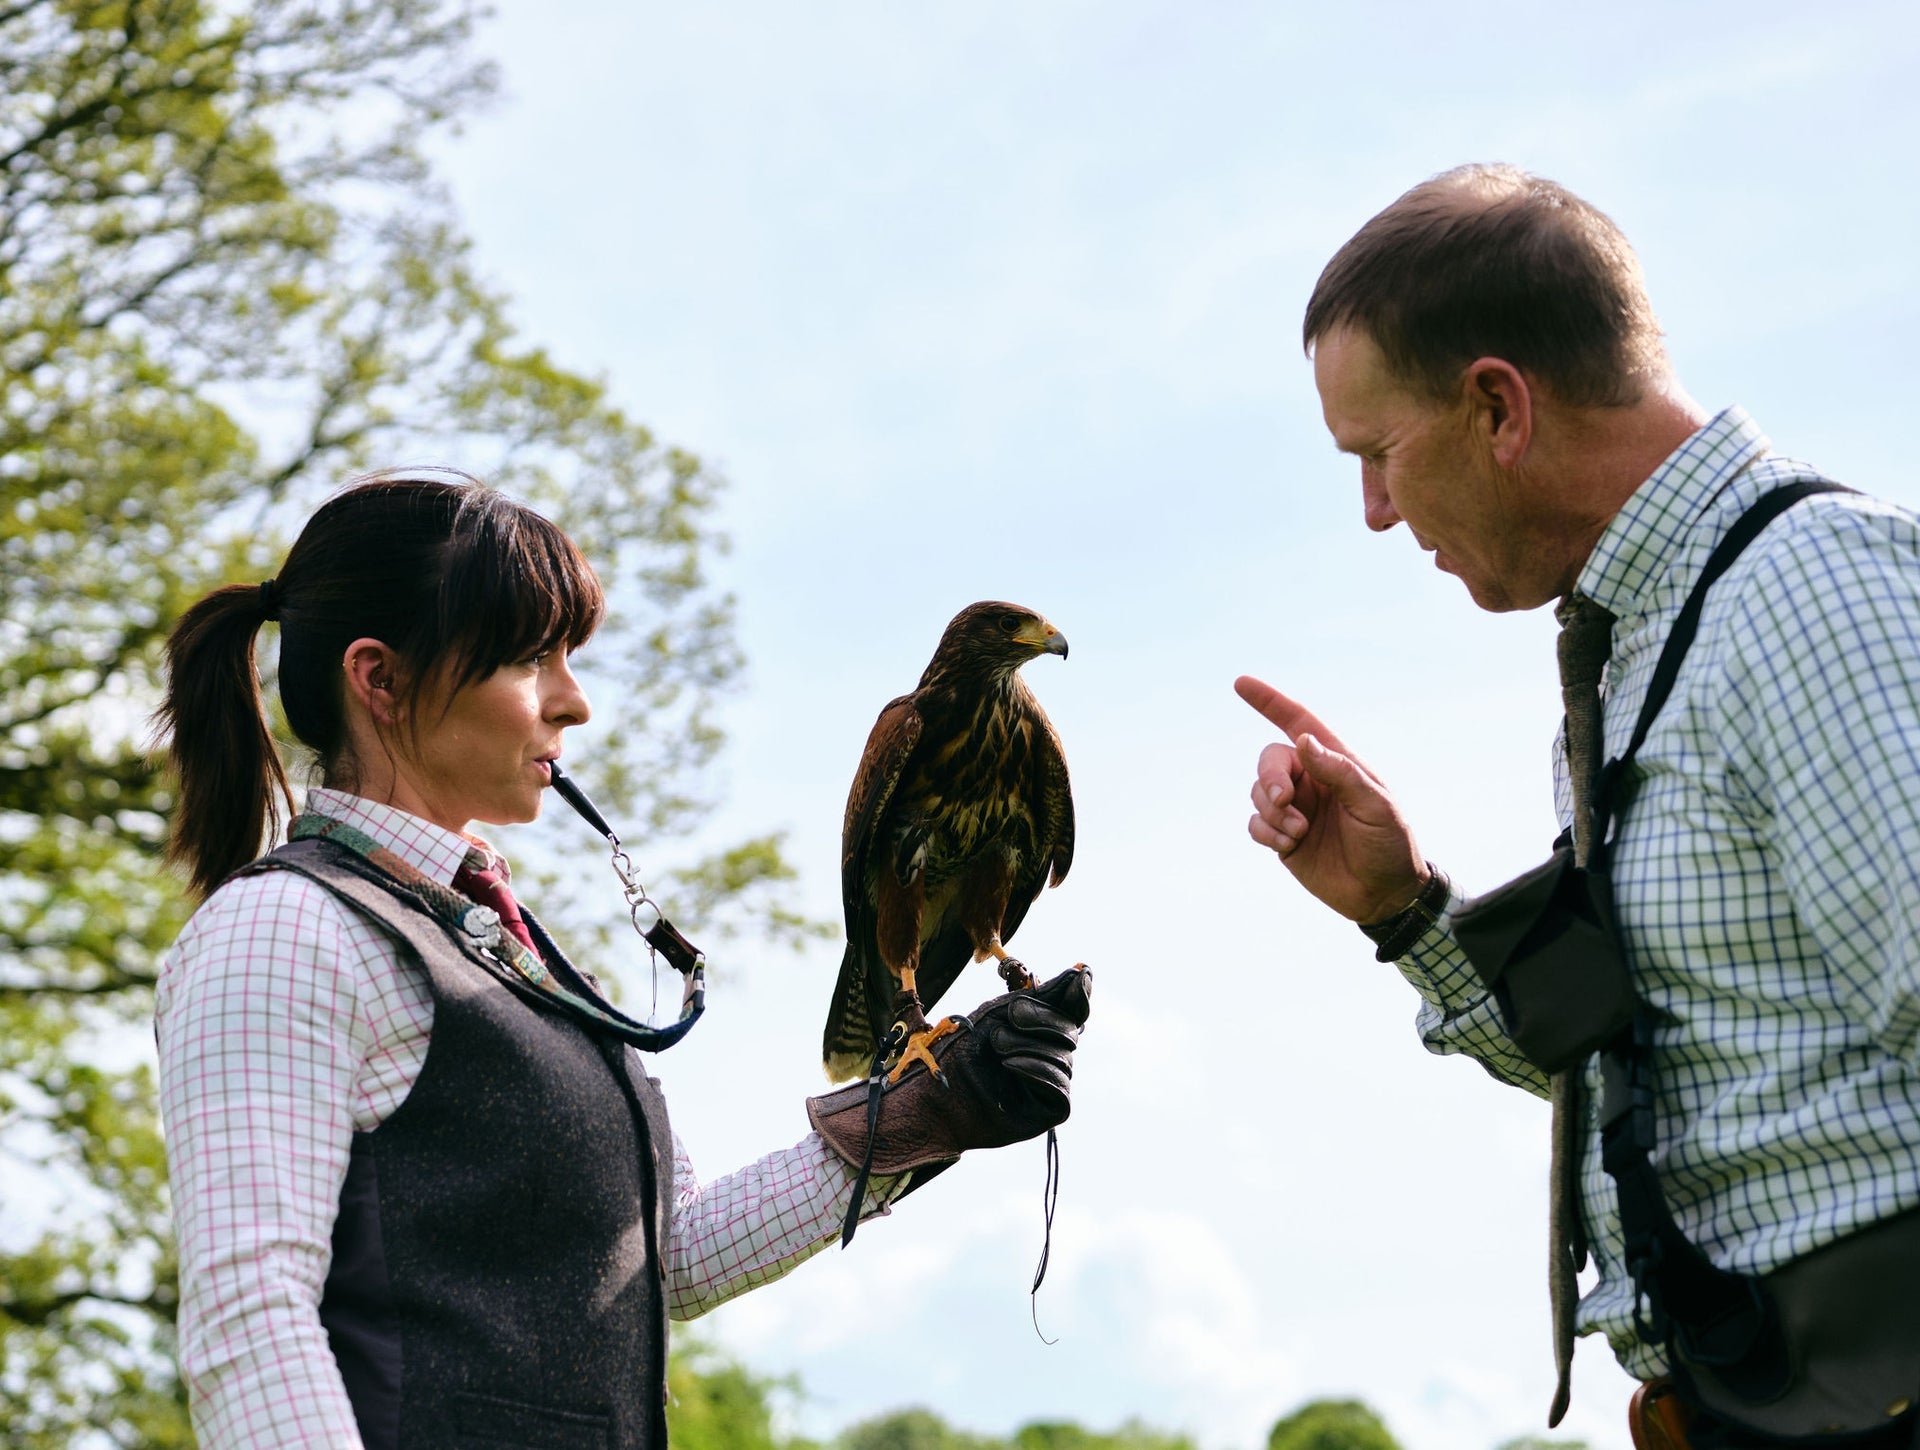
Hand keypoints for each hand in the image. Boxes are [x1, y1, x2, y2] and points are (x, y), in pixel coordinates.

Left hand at [809, 966, 1091, 1175]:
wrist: (935, 1093)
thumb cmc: (962, 1051)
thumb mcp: (1001, 1013)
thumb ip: (1042, 995)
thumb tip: (1083, 971)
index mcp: (1043, 1031)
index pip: (1076, 1009)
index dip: (1079, 992)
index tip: (1081, 969)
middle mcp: (1053, 1057)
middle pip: (1070, 1029)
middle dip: (1040, 1016)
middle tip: (1009, 1016)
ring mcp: (1053, 1085)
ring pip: (1063, 1057)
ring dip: (1026, 1044)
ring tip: (996, 1048)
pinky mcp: (1049, 1112)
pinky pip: (1059, 1087)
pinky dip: (1035, 1070)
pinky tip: (1009, 1066)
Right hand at [1234, 675, 1428, 923]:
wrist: (1385, 895)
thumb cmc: (1390, 844)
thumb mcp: (1376, 806)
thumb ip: (1340, 773)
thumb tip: (1304, 742)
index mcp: (1337, 764)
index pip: (1298, 723)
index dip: (1270, 702)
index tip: (1241, 683)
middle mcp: (1312, 781)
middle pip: (1270, 760)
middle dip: (1269, 778)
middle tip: (1283, 800)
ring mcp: (1295, 809)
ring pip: (1258, 793)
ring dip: (1272, 812)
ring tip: (1298, 833)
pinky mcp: (1283, 838)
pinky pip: (1256, 824)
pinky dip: (1266, 832)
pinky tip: (1289, 845)